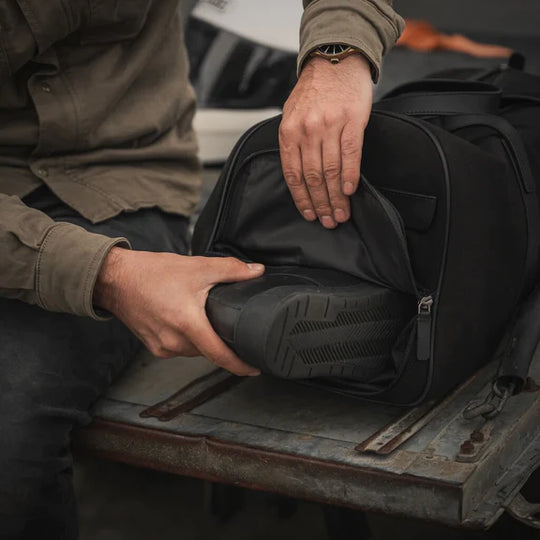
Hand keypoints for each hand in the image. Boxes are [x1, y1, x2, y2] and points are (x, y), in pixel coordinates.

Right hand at [93, 248, 264, 375]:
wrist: (116, 279)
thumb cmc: (152, 273)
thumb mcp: (198, 267)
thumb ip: (231, 270)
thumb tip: (256, 271)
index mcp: (188, 323)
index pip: (220, 355)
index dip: (241, 366)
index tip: (255, 369)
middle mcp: (175, 341)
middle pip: (209, 350)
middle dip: (219, 337)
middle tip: (221, 317)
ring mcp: (163, 347)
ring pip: (195, 349)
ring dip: (202, 337)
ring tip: (198, 314)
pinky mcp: (155, 347)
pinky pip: (181, 347)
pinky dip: (188, 337)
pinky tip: (183, 319)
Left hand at [279, 53, 372, 228]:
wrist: (335, 59)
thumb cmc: (314, 90)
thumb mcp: (291, 114)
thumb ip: (292, 143)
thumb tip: (298, 175)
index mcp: (289, 131)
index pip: (293, 174)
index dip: (302, 199)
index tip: (310, 214)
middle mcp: (306, 130)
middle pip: (313, 177)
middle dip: (321, 203)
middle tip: (329, 221)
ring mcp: (329, 125)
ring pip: (331, 170)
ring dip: (336, 197)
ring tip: (341, 213)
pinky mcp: (351, 121)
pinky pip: (350, 154)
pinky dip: (350, 175)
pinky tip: (350, 191)